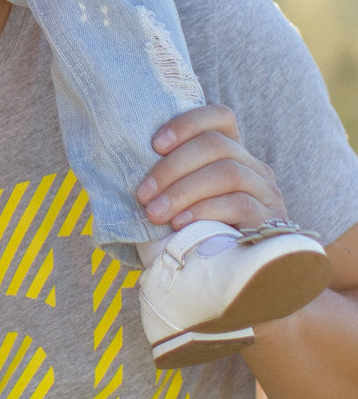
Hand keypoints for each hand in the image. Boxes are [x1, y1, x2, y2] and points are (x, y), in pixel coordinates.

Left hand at [136, 104, 285, 230]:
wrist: (235, 281)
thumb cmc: (195, 235)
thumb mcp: (181, 199)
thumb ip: (170, 178)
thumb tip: (126, 161)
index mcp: (232, 154)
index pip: (220, 117)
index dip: (187, 123)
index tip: (154, 144)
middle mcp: (255, 168)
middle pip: (217, 145)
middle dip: (172, 167)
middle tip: (143, 194)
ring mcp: (267, 193)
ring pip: (228, 173)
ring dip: (183, 191)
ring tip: (155, 213)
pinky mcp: (272, 220)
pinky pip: (239, 204)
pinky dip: (204, 210)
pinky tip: (180, 223)